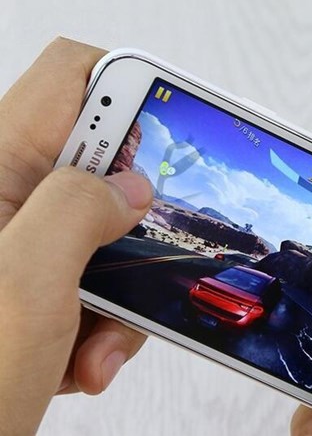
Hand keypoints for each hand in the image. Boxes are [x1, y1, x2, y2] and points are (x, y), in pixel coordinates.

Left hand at [0, 38, 152, 433]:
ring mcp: (21, 242)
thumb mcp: (24, 287)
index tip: (168, 138)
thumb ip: (80, 210)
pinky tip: (80, 359)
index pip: (70, 78)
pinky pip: (98, 278)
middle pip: (102, 166)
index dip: (128, 91)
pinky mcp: (35, 280)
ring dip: (122, 293)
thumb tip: (131, 187)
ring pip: (109, 234)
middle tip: (130, 261)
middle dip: (134, 223)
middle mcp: (5, 198)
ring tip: (92, 346)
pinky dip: (104, 323)